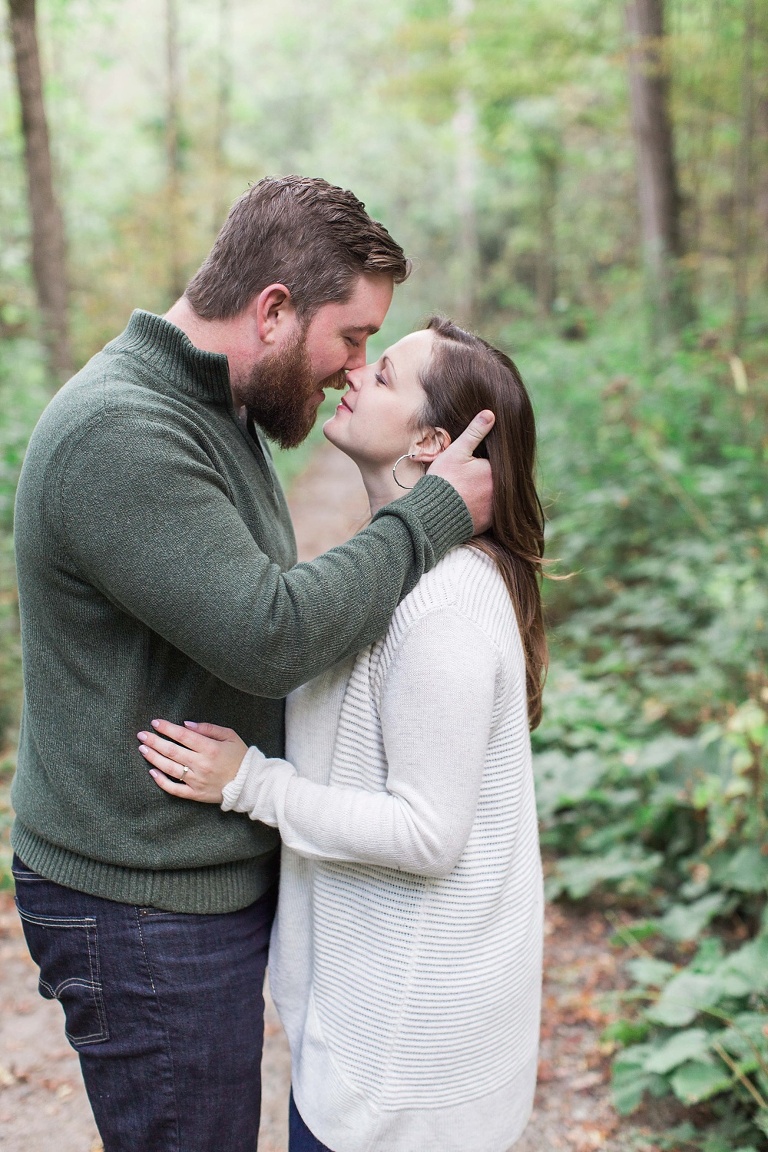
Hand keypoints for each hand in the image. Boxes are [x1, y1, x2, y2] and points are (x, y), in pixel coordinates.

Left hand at [138, 719, 247, 803]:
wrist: (249, 784)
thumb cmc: (240, 757)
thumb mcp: (230, 736)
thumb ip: (208, 728)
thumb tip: (186, 725)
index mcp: (210, 748)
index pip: (183, 735)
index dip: (167, 728)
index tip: (155, 723)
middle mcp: (201, 764)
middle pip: (172, 751)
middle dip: (154, 741)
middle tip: (142, 735)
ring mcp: (196, 780)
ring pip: (169, 768)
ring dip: (154, 758)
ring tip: (143, 749)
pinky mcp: (195, 794)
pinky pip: (174, 789)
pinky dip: (161, 781)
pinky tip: (152, 772)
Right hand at [427, 411, 494, 533]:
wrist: (432, 516)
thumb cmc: (444, 481)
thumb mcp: (457, 452)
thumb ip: (475, 432)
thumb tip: (490, 414)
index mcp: (497, 472)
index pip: (500, 463)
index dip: (489, 460)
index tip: (478, 461)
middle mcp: (501, 492)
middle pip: (500, 480)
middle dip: (490, 477)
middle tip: (473, 475)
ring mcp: (496, 510)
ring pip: (496, 496)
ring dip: (489, 493)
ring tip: (472, 489)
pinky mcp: (488, 523)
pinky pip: (490, 512)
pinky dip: (484, 507)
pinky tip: (472, 503)